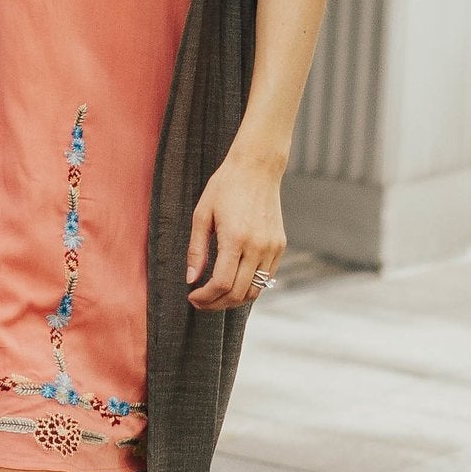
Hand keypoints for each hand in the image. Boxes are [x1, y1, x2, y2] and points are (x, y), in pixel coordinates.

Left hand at [186, 147, 287, 308]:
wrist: (257, 167)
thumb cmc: (225, 187)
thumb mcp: (202, 214)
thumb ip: (196, 250)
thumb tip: (191, 279)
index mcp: (235, 238)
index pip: (222, 283)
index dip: (205, 297)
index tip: (192, 297)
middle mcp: (257, 246)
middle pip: (238, 293)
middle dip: (216, 304)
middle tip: (201, 302)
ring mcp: (272, 247)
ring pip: (255, 291)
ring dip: (234, 300)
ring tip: (216, 296)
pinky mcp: (279, 246)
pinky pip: (266, 278)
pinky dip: (249, 286)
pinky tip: (234, 282)